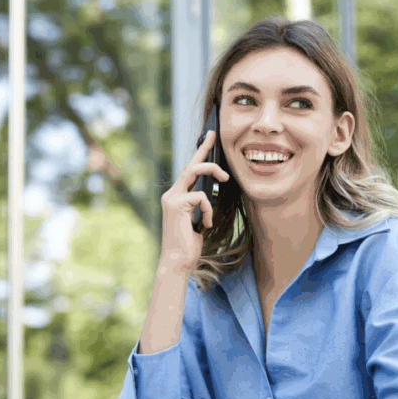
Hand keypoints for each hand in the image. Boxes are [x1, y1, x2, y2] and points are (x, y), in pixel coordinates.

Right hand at [158, 131, 230, 275]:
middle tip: (214, 136)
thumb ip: (201, 205)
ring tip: (225, 179)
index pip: (190, 170)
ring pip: (194, 171)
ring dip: (213, 171)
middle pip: (191, 164)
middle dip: (204, 149)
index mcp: (177, 197)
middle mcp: (171, 194)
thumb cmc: (189, 245)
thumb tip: (211, 193)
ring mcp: (171, 198)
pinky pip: (200, 196)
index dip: (200, 152)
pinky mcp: (176, 204)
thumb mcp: (198, 220)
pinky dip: (207, 210)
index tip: (209, 136)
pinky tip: (204, 225)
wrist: (177, 262)